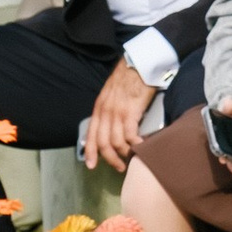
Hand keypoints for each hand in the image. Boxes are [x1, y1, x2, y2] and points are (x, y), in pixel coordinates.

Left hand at [86, 55, 155, 172]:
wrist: (139, 64)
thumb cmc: (129, 78)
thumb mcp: (112, 94)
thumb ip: (109, 109)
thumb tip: (110, 126)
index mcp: (99, 108)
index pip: (91, 134)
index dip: (90, 152)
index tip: (91, 165)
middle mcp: (105, 112)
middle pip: (102, 143)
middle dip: (110, 158)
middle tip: (119, 167)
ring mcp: (117, 112)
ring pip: (116, 142)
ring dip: (124, 153)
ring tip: (132, 158)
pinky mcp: (131, 112)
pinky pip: (130, 136)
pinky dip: (135, 145)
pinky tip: (141, 147)